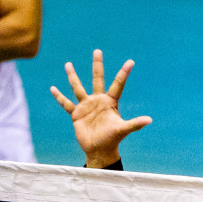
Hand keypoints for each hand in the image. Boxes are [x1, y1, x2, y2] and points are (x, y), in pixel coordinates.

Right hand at [50, 50, 151, 168]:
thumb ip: (135, 124)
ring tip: (68, 64)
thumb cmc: (112, 140)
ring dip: (73, 76)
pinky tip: (52, 89)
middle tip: (98, 51)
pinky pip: (66, 104)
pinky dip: (59, 97)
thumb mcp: (123, 130)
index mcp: (110, 102)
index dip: (124, 73)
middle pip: (97, 78)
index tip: (131, 61)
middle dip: (97, 65)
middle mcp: (98, 101)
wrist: (99, 150)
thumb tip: (149, 120)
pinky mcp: (77, 114)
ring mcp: (87, 106)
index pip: (118, 84)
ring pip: (78, 88)